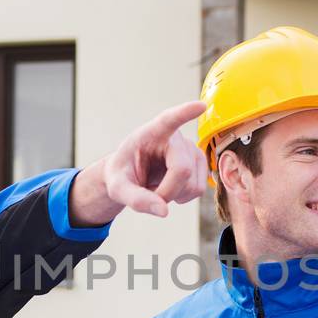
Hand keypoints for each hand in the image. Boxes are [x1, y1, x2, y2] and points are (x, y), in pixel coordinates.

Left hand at [71, 101, 208, 224]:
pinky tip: (170, 188)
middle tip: (148, 197)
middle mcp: (175, 138)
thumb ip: (136, 199)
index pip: (169, 120)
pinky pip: (199, 190)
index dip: (185, 113)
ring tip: (158, 188)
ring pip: (193, 185)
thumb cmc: (122, 175)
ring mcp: (191, 150)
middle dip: (166, 192)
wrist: (131, 176)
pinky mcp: (200, 164)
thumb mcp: (117, 188)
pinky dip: (183, 197)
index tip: (200, 105)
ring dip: (174, 196)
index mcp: (151, 133)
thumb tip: (163, 211)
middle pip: (182, 171)